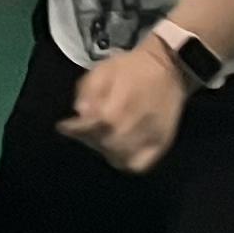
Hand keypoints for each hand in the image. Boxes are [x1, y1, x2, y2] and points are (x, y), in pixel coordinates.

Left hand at [58, 39, 193, 173]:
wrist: (168, 68)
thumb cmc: (132, 67)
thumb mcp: (101, 70)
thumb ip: (86, 92)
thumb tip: (80, 113)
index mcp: (111, 113)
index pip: (84, 131)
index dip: (72, 130)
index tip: (64, 127)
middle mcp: (127, 131)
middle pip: (100, 146)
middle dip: (89, 138)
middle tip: (88, 129)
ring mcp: (145, 140)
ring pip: (117, 159)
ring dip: (107, 150)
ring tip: (105, 138)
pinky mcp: (160, 145)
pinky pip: (138, 165)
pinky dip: (127, 161)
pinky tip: (122, 150)